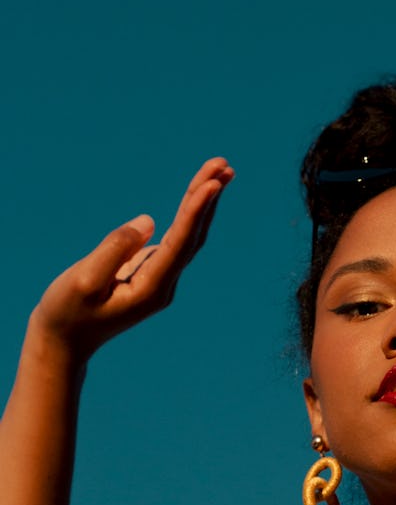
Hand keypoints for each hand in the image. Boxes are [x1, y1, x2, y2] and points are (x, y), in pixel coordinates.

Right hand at [31, 158, 233, 363]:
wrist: (64, 341)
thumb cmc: (68, 313)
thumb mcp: (84, 281)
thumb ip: (115, 249)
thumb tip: (149, 221)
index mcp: (151, 290)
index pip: (180, 244)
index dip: (196, 211)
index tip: (212, 183)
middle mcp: (164, 285)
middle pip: (193, 235)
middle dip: (208, 197)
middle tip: (223, 163)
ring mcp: (160, 279)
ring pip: (188, 235)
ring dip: (203, 201)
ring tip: (221, 169)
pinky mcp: (150, 271)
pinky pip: (175, 236)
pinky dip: (188, 211)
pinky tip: (200, 191)